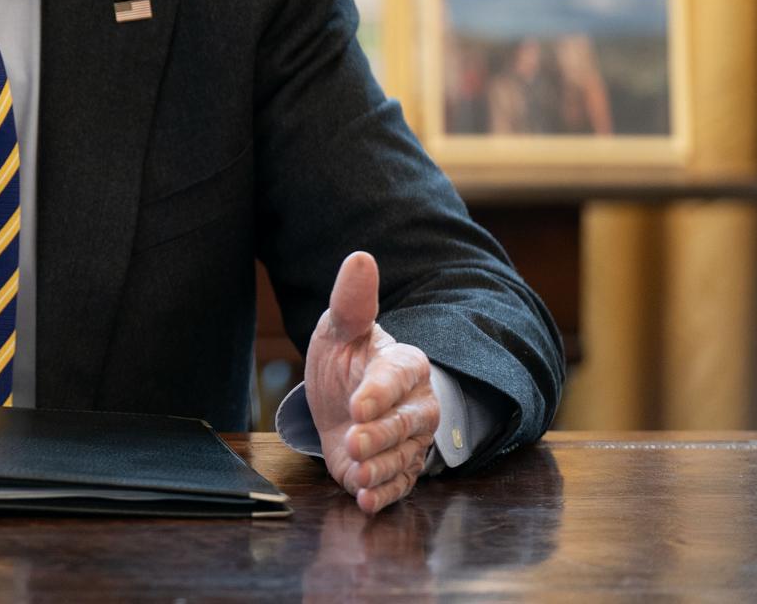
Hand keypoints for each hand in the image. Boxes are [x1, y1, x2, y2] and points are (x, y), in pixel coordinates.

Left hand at [303, 251, 438, 514]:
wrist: (344, 398)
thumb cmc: (346, 358)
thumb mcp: (340, 329)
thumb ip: (351, 300)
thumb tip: (360, 258)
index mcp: (403, 365)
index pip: (397, 378)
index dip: (379, 393)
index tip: (356, 405)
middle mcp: (415, 405)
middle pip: (408, 424)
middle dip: (382, 436)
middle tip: (355, 441)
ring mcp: (410, 441)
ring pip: (404, 458)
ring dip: (381, 469)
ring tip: (359, 475)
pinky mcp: (398, 470)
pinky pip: (398, 485)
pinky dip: (382, 495)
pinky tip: (365, 499)